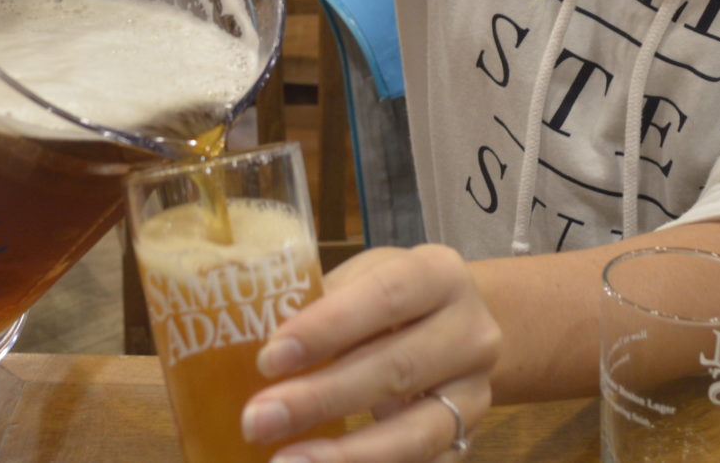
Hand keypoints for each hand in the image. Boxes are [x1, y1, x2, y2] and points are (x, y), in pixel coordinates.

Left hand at [239, 245, 499, 461]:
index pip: (386, 296)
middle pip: (397, 369)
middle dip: (321, 398)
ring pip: (417, 433)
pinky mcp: (467, 440)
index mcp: (439, 275)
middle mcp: (470, 333)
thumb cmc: (390, 299)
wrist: (456, 328)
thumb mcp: (363, 279)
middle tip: (258, 419)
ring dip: (346, 455)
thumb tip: (245, 338)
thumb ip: (320, 304)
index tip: (270, 358)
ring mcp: (474, 394)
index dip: (327, 328)